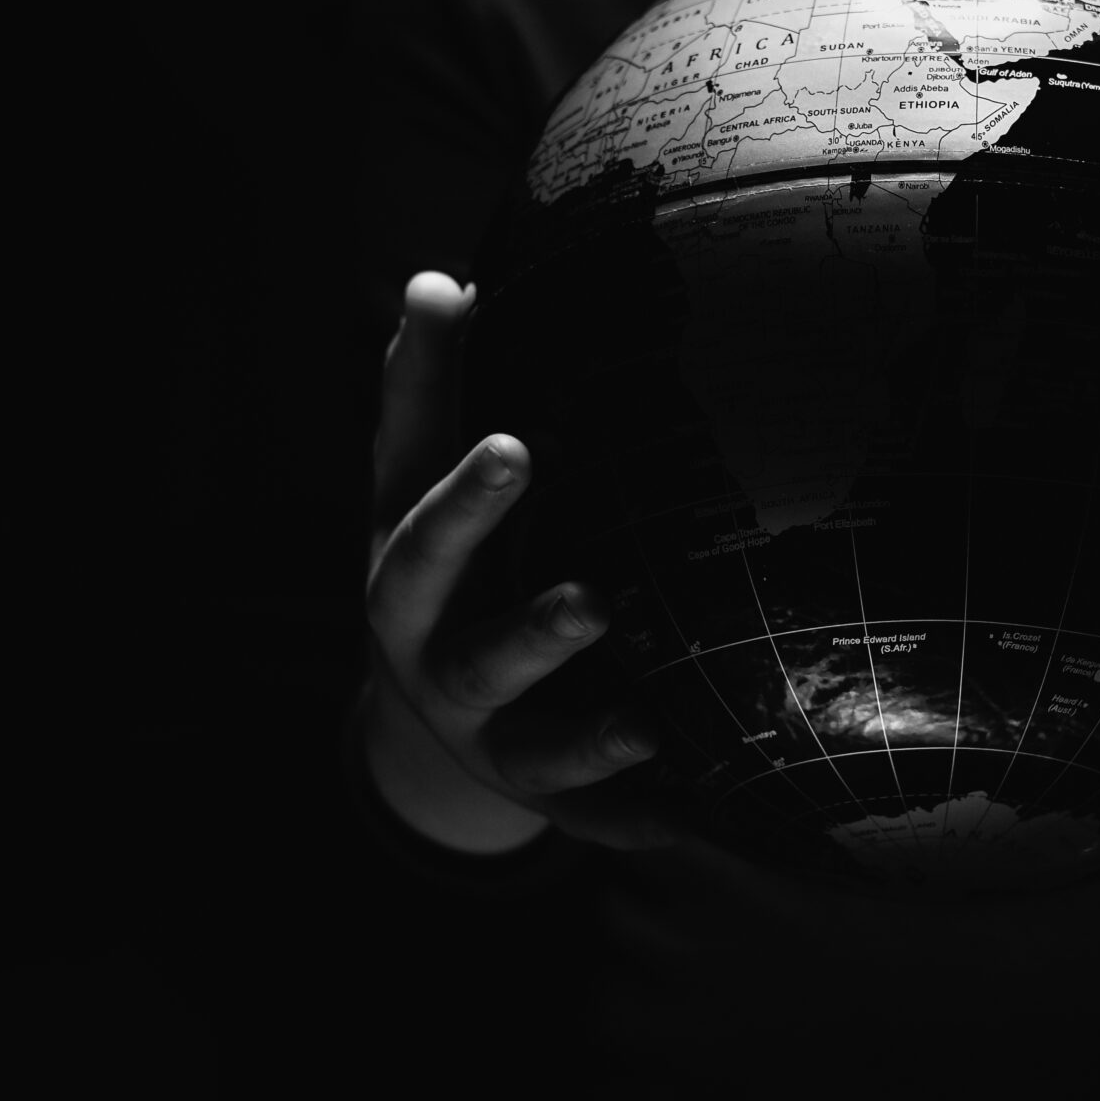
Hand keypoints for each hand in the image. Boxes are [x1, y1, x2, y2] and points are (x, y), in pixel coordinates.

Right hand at [357, 271, 683, 852]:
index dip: (448, 443)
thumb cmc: (448, 567)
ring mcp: (485, 728)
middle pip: (453, 614)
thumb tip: (443, 279)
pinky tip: (691, 822)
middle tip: (569, 550)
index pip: (414, 484)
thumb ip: (433, 388)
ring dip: (584, 729)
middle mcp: (433, 647)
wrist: (430, 727)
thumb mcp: (424, 486)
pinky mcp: (541, 792)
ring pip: (528, 731)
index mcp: (408, 560)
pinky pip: (589, 816)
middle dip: (502, 578)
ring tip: (644, 720)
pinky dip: (634, 820)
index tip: (494, 385)